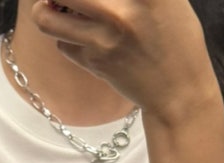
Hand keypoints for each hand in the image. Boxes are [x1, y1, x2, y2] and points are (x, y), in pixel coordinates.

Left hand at [30, 0, 219, 123]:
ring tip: (50, 7)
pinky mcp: (95, 63)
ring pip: (47, 18)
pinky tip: (79, 36)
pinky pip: (62, 43)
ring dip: (44, 11)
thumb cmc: (176, 39)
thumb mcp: (168, 0)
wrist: (178, 92)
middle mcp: (123, 11)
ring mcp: (105, 38)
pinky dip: (65, 38)